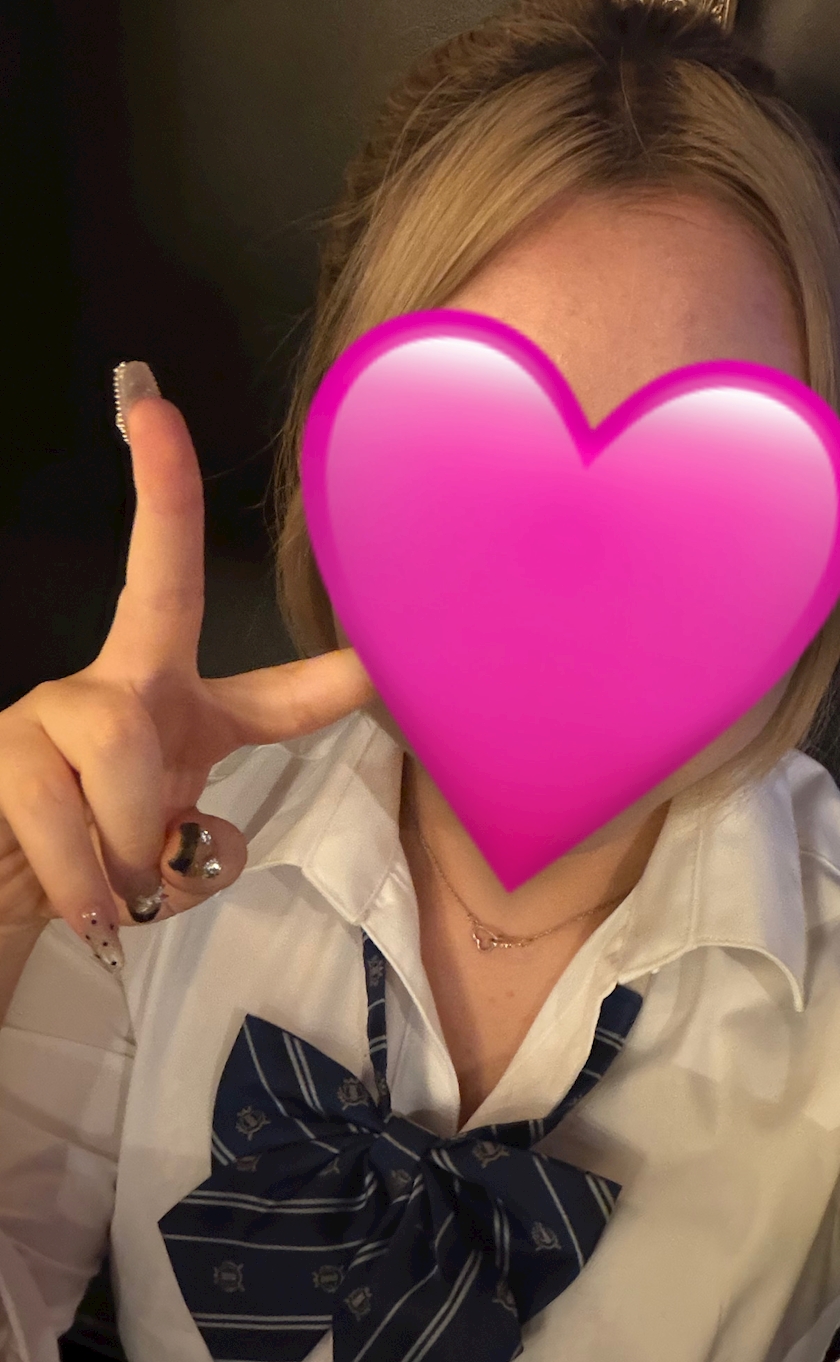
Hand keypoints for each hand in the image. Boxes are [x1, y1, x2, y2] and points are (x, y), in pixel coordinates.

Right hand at [0, 390, 376, 964]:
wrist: (5, 903)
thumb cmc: (88, 875)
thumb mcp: (166, 873)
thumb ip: (205, 854)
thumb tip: (196, 832)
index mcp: (187, 725)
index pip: (273, 696)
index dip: (330, 675)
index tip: (379, 647)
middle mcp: (124, 691)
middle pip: (160, 586)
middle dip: (165, 496)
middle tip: (153, 409)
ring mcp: (56, 708)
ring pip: (127, 747)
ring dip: (130, 841)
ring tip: (111, 894)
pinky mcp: (6, 746)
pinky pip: (70, 811)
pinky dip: (90, 877)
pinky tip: (82, 903)